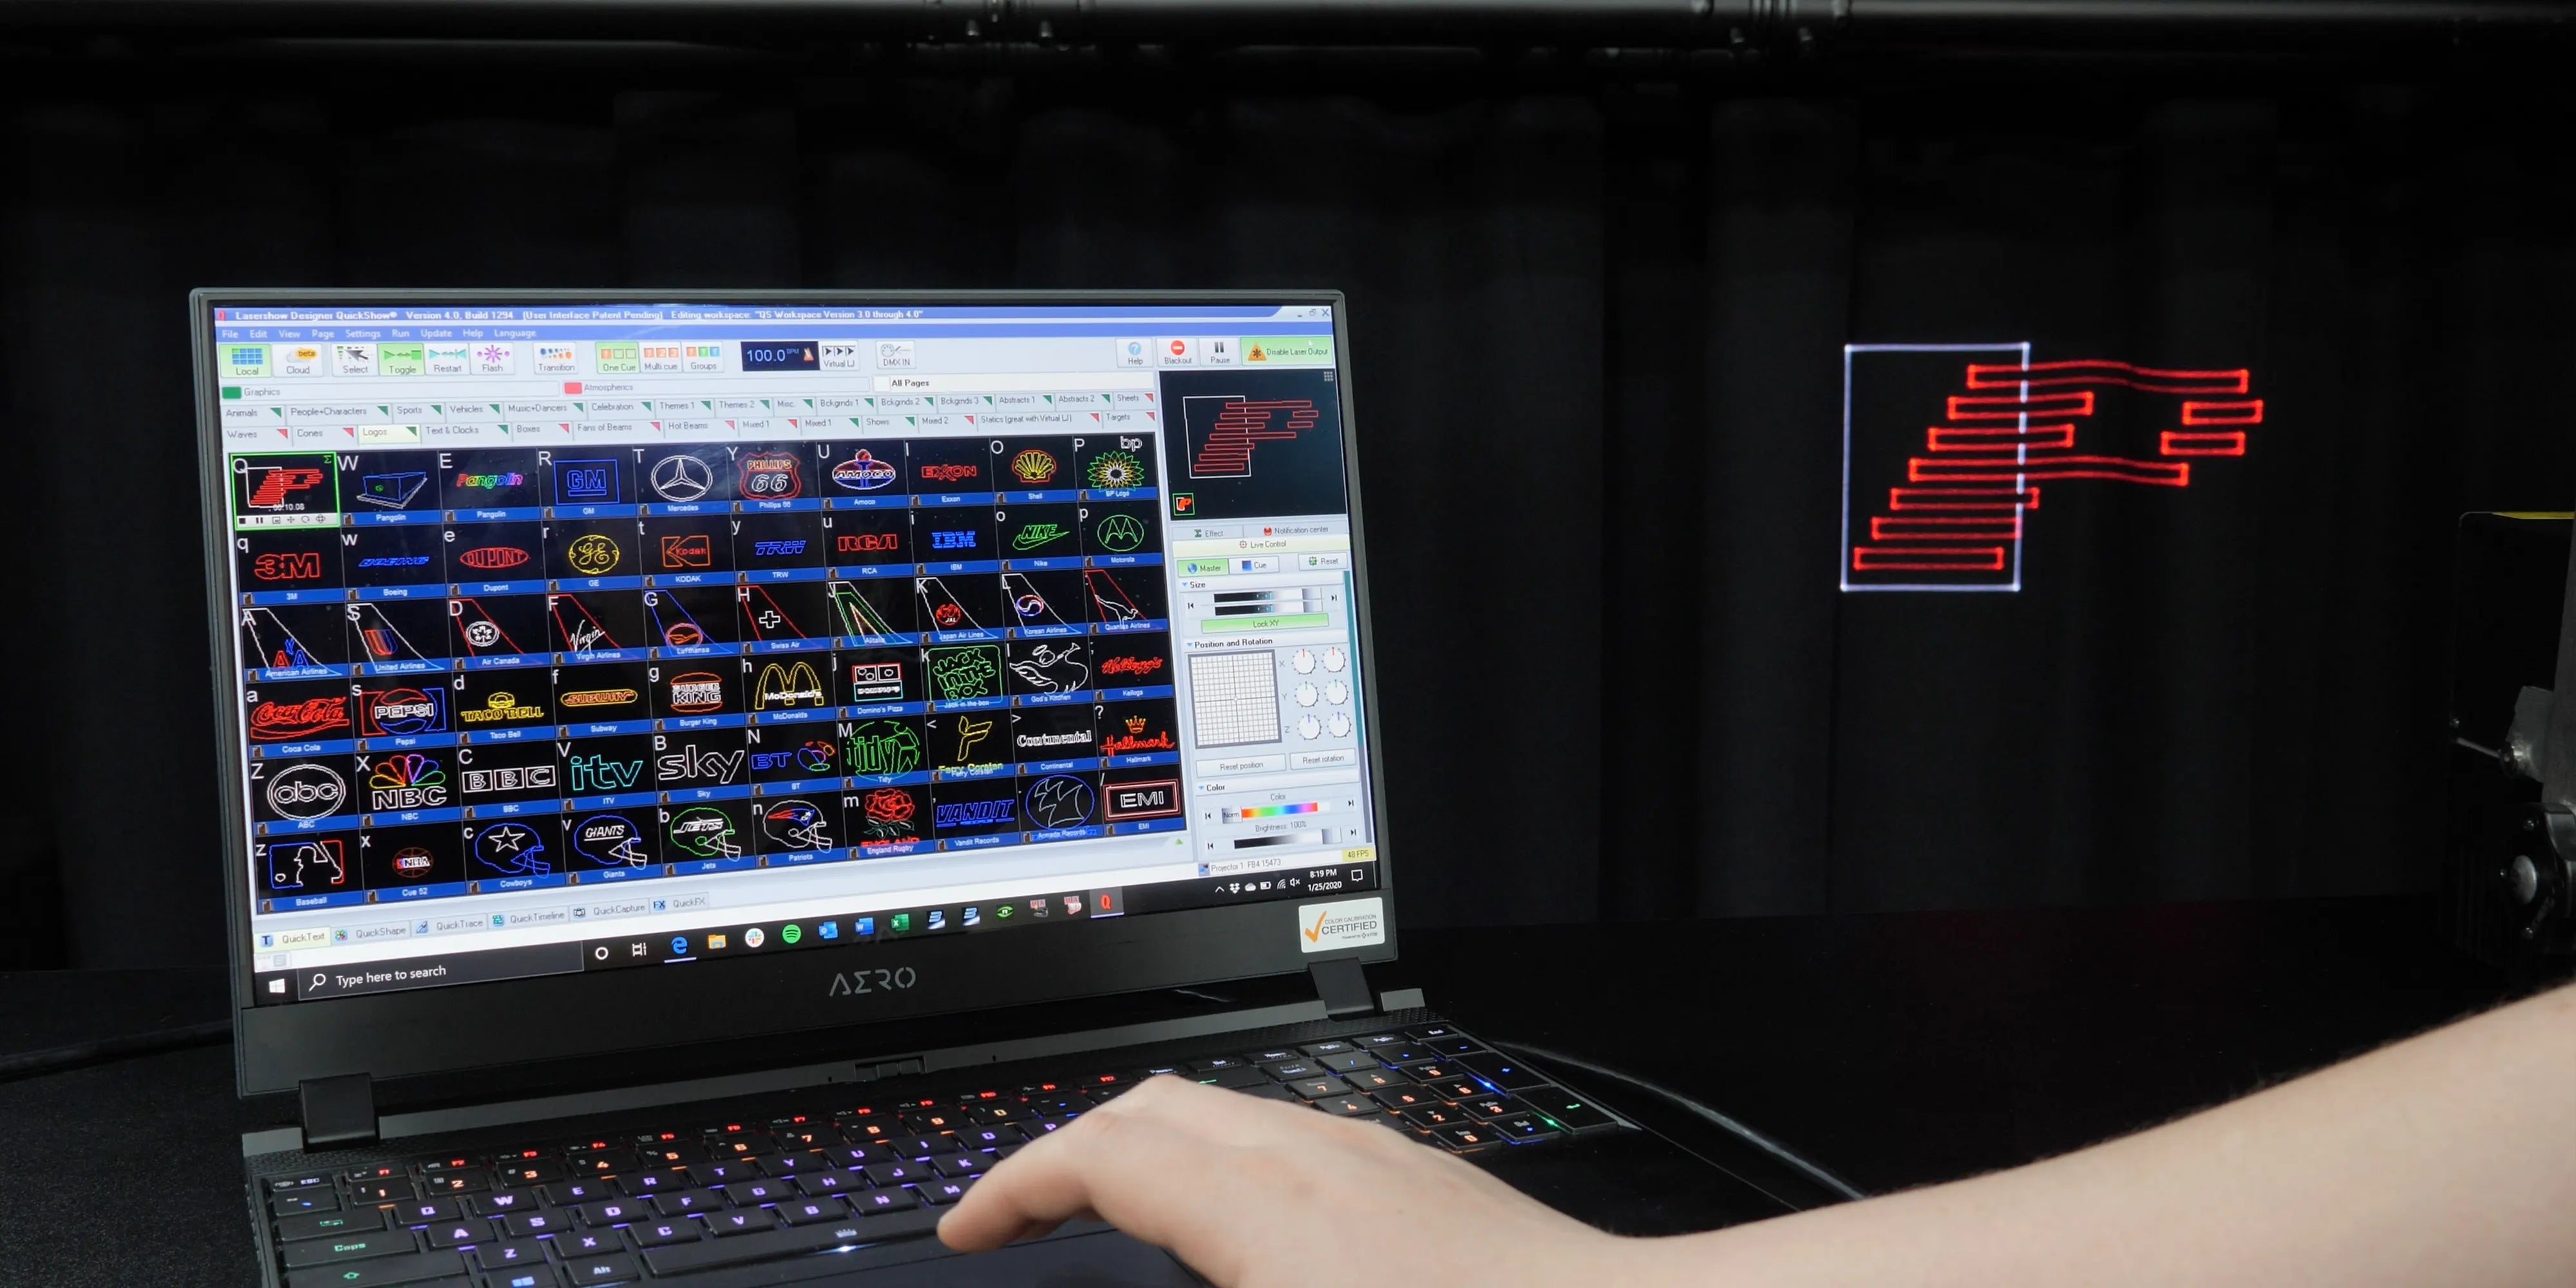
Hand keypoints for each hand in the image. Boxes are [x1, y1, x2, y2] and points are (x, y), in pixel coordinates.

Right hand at [938, 1074, 1621, 1287]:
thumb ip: (1195, 1277)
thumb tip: (1120, 1265)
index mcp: (1272, 1211)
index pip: (1104, 1155)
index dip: (1015, 1187)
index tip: (968, 1227)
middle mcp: (1326, 1163)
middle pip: (1159, 1107)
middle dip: (1071, 1151)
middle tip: (1023, 1213)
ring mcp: (1389, 1163)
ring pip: (1234, 1115)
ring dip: (1155, 1153)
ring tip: (1115, 1218)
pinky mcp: (1436, 1186)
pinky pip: (1300, 1142)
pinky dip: (1230, 1168)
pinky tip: (1247, 1235)